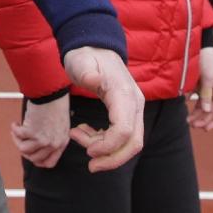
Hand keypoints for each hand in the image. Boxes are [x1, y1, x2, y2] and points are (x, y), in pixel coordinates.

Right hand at [11, 95, 69, 168]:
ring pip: (24, 150)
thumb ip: (52, 137)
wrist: (51, 92)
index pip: (49, 162)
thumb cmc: (55, 103)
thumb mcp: (59, 125)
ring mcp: (43, 139)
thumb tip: (37, 144)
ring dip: (17, 140)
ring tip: (16, 130)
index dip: (37, 160)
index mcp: (62, 142)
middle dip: (24, 150)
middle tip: (20, 139)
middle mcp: (53, 143)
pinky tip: (15, 123)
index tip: (30, 154)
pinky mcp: (32, 132)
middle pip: (34, 158)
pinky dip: (14, 129)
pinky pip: (18, 136)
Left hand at [62, 46, 143, 171]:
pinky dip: (105, 142)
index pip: (124, 131)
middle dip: (112, 159)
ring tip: (78, 136)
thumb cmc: (85, 56)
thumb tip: (94, 81)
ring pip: (130, 143)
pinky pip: (122, 136)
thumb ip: (86, 72)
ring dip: (105, 150)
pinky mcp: (127, 112)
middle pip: (133, 142)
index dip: (108, 147)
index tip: (87, 151)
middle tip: (89, 165)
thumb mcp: (80, 61)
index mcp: (124, 94)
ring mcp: (133, 108)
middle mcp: (134, 103)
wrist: (94, 47)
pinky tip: (85, 133)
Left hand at [188, 47, 212, 130]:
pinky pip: (197, 100)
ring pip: (203, 108)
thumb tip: (207, 110)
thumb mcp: (208, 77)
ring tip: (188, 121)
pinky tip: (186, 110)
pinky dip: (192, 106)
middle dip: (203, 120)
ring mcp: (206, 90)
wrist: (198, 47)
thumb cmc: (207, 60)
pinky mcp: (197, 86)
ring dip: (197, 115)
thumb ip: (207, 93)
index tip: (206, 129)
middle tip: (192, 125)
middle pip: (211, 112)